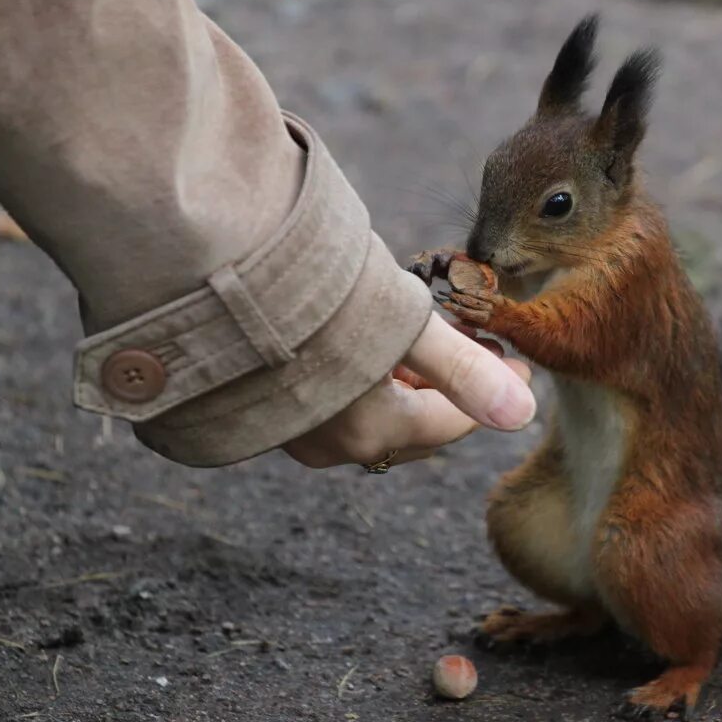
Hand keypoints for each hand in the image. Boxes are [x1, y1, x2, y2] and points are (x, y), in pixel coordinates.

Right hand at [281, 312, 534, 468]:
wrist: (197, 276)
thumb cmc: (306, 293)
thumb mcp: (398, 322)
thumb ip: (463, 369)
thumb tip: (524, 412)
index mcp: (370, 431)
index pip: (451, 423)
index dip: (494, 388)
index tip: (520, 361)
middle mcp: (330, 445)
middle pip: (412, 427)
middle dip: (449, 389)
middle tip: (476, 345)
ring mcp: (292, 431)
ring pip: (372, 417)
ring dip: (404, 384)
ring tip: (424, 337)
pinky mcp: (263, 407)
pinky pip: (333, 405)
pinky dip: (363, 380)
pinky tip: (365, 340)